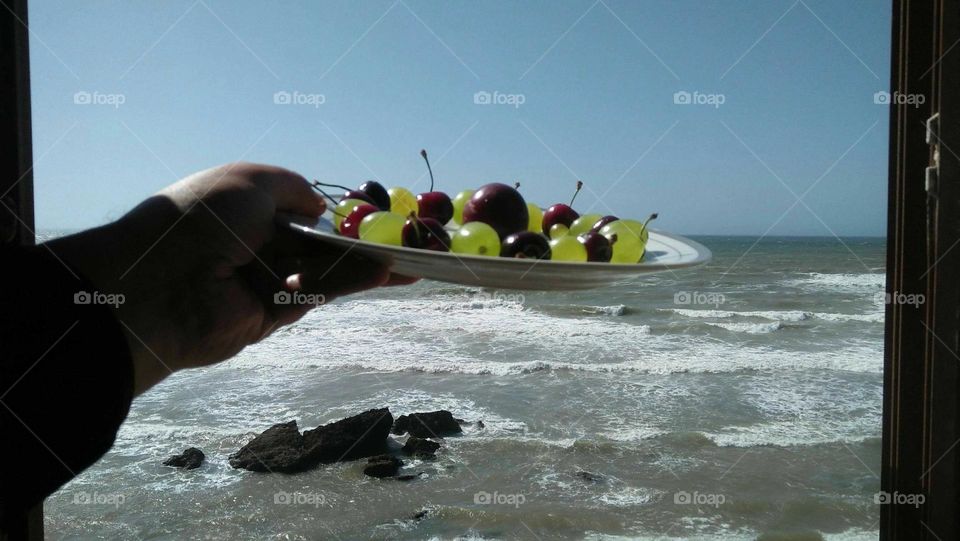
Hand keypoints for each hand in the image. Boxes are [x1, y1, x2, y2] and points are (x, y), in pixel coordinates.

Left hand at [47, 162, 411, 393]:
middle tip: (408, 243)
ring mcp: (267, 280)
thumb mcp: (251, 181)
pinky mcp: (274, 313)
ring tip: (411, 260)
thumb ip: (293, 188)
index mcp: (248, 209)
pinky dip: (351, 282)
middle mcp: (259, 245)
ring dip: (367, 264)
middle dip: (363, 243)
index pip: (303, 212)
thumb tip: (320, 208)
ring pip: (327, 270)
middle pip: (321, 244)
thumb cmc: (202, 218)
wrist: (162, 282)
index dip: (339, 214)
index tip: (376, 216)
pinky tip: (384, 271)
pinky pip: (318, 293)